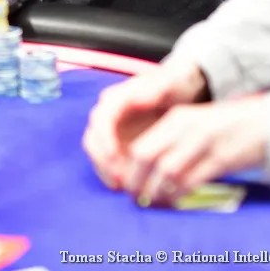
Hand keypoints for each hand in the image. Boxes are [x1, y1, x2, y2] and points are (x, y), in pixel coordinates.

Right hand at [83, 59, 207, 189]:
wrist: (176, 90)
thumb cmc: (173, 87)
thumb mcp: (169, 84)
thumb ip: (156, 89)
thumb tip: (140, 97)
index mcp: (117, 98)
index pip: (101, 119)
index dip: (104, 139)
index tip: (114, 158)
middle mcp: (107, 113)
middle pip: (93, 137)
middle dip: (102, 160)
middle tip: (117, 180)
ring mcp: (109, 128)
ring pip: (96, 151)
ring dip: (104, 169)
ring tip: (119, 186)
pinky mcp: (114, 142)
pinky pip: (105, 159)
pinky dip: (110, 172)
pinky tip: (123, 185)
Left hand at [122, 96, 268, 206]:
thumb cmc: (229, 127)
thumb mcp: (196, 124)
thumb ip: (173, 140)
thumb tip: (147, 168)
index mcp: (177, 118)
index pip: (142, 146)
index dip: (130, 169)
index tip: (127, 184)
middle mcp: (187, 128)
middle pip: (147, 157)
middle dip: (137, 182)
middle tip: (136, 198)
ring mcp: (204, 143)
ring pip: (167, 172)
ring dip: (156, 193)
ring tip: (153, 203)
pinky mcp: (223, 159)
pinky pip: (193, 181)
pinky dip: (180, 195)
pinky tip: (176, 202)